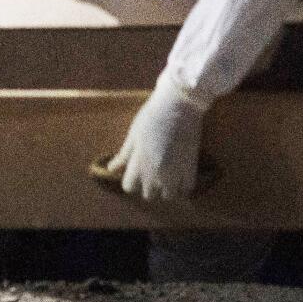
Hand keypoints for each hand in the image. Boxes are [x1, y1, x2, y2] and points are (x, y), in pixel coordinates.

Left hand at [105, 71, 209, 202]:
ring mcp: (175, 173)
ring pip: (169, 196)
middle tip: (152, 171)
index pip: (129, 187)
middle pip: (148, 195)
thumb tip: (111, 168)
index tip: (135, 173)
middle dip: (148, 186)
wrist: (179, 105)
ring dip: (167, 188)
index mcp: (138, 164)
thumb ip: (124, 155)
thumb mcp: (133, 135)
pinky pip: (187, 190)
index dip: (131, 181)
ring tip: (168, 174)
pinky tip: (181, 174)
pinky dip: (183, 185)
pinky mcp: (191, 169)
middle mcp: (155, 173)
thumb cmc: (151, 116)